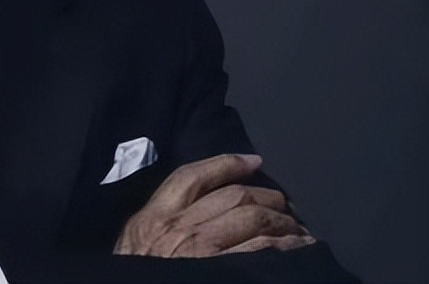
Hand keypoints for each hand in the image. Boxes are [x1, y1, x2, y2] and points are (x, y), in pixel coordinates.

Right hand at [113, 153, 314, 257]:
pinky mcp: (223, 271)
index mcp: (154, 216)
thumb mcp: (133, 242)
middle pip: (233, 196)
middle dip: (266, 196)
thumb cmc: (134, 269)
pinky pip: (263, 249)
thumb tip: (190, 209)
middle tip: (284, 205)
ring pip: (253, 218)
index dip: (227, 164)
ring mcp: (203, 250)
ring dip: (282, 221)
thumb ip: (155, 223)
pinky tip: (299, 247)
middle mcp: (179, 227)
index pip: (192, 176)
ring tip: (296, 228)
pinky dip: (286, 245)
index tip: (253, 161)